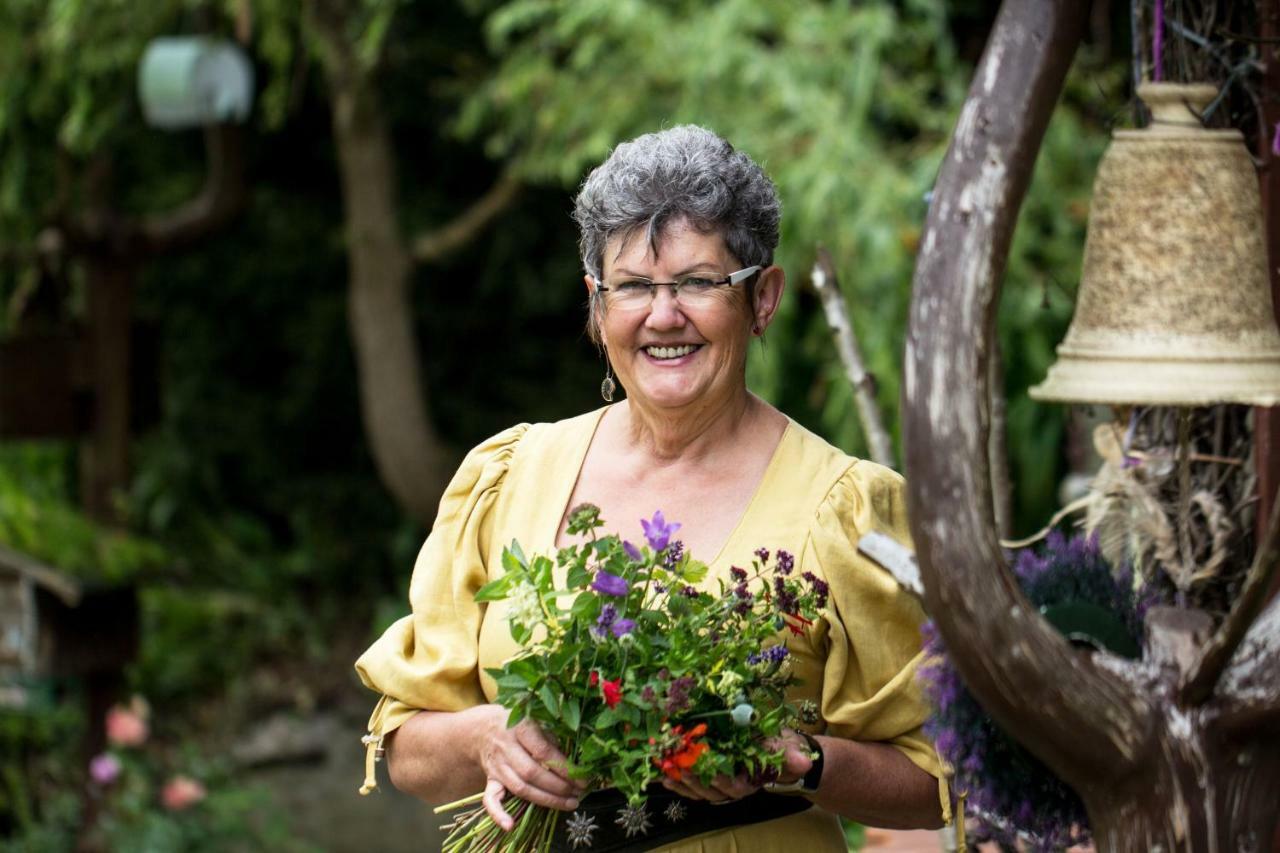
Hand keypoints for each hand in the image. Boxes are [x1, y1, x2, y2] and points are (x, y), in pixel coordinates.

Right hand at [474, 706, 585, 830]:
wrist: (485, 729)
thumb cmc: (521, 726)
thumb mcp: (538, 721)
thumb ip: (553, 740)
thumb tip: (575, 763)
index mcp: (520, 728)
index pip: (543, 752)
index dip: (564, 769)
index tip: (582, 780)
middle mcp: (506, 747)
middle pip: (531, 773)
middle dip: (558, 787)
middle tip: (577, 794)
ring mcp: (496, 765)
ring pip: (519, 788)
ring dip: (545, 800)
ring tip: (568, 804)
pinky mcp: (490, 779)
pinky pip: (490, 799)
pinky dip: (498, 814)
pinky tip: (510, 826)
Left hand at [659, 729, 813, 803]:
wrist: (774, 749)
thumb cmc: (778, 748)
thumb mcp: (786, 749)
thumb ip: (792, 757)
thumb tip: (804, 762)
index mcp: (751, 781)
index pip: (735, 786)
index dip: (723, 782)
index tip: (711, 773)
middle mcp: (733, 786)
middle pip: (712, 790)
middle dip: (695, 781)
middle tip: (680, 767)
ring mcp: (720, 782)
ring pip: (699, 789)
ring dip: (682, 781)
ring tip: (666, 771)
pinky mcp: (709, 776)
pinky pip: (692, 783)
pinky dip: (678, 781)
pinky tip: (663, 775)